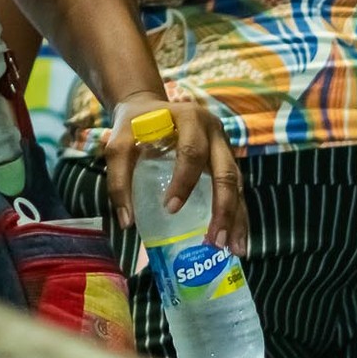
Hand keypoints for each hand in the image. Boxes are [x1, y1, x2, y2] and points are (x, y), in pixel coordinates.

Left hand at [103, 94, 247, 255]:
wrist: (147, 108)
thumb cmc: (134, 126)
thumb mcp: (119, 144)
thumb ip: (118, 178)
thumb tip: (127, 221)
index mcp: (190, 118)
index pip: (192, 152)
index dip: (185, 181)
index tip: (170, 208)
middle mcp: (214, 131)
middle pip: (226, 171)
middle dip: (224, 208)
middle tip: (216, 240)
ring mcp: (224, 146)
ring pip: (237, 183)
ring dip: (237, 217)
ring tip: (234, 249)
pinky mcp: (227, 161)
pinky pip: (237, 189)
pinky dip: (238, 215)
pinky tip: (236, 239)